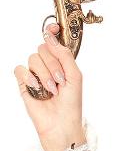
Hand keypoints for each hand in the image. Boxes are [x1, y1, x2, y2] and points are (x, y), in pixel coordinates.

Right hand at [13, 22, 83, 140]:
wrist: (61, 123)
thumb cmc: (71, 103)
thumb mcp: (75, 76)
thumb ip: (65, 55)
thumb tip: (51, 37)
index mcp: (62, 62)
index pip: (54, 42)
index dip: (52, 32)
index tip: (53, 27)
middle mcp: (48, 65)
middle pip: (43, 48)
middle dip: (53, 64)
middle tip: (60, 80)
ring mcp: (35, 73)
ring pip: (33, 58)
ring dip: (45, 75)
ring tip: (52, 90)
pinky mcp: (24, 83)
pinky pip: (20, 69)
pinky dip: (30, 78)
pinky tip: (38, 89)